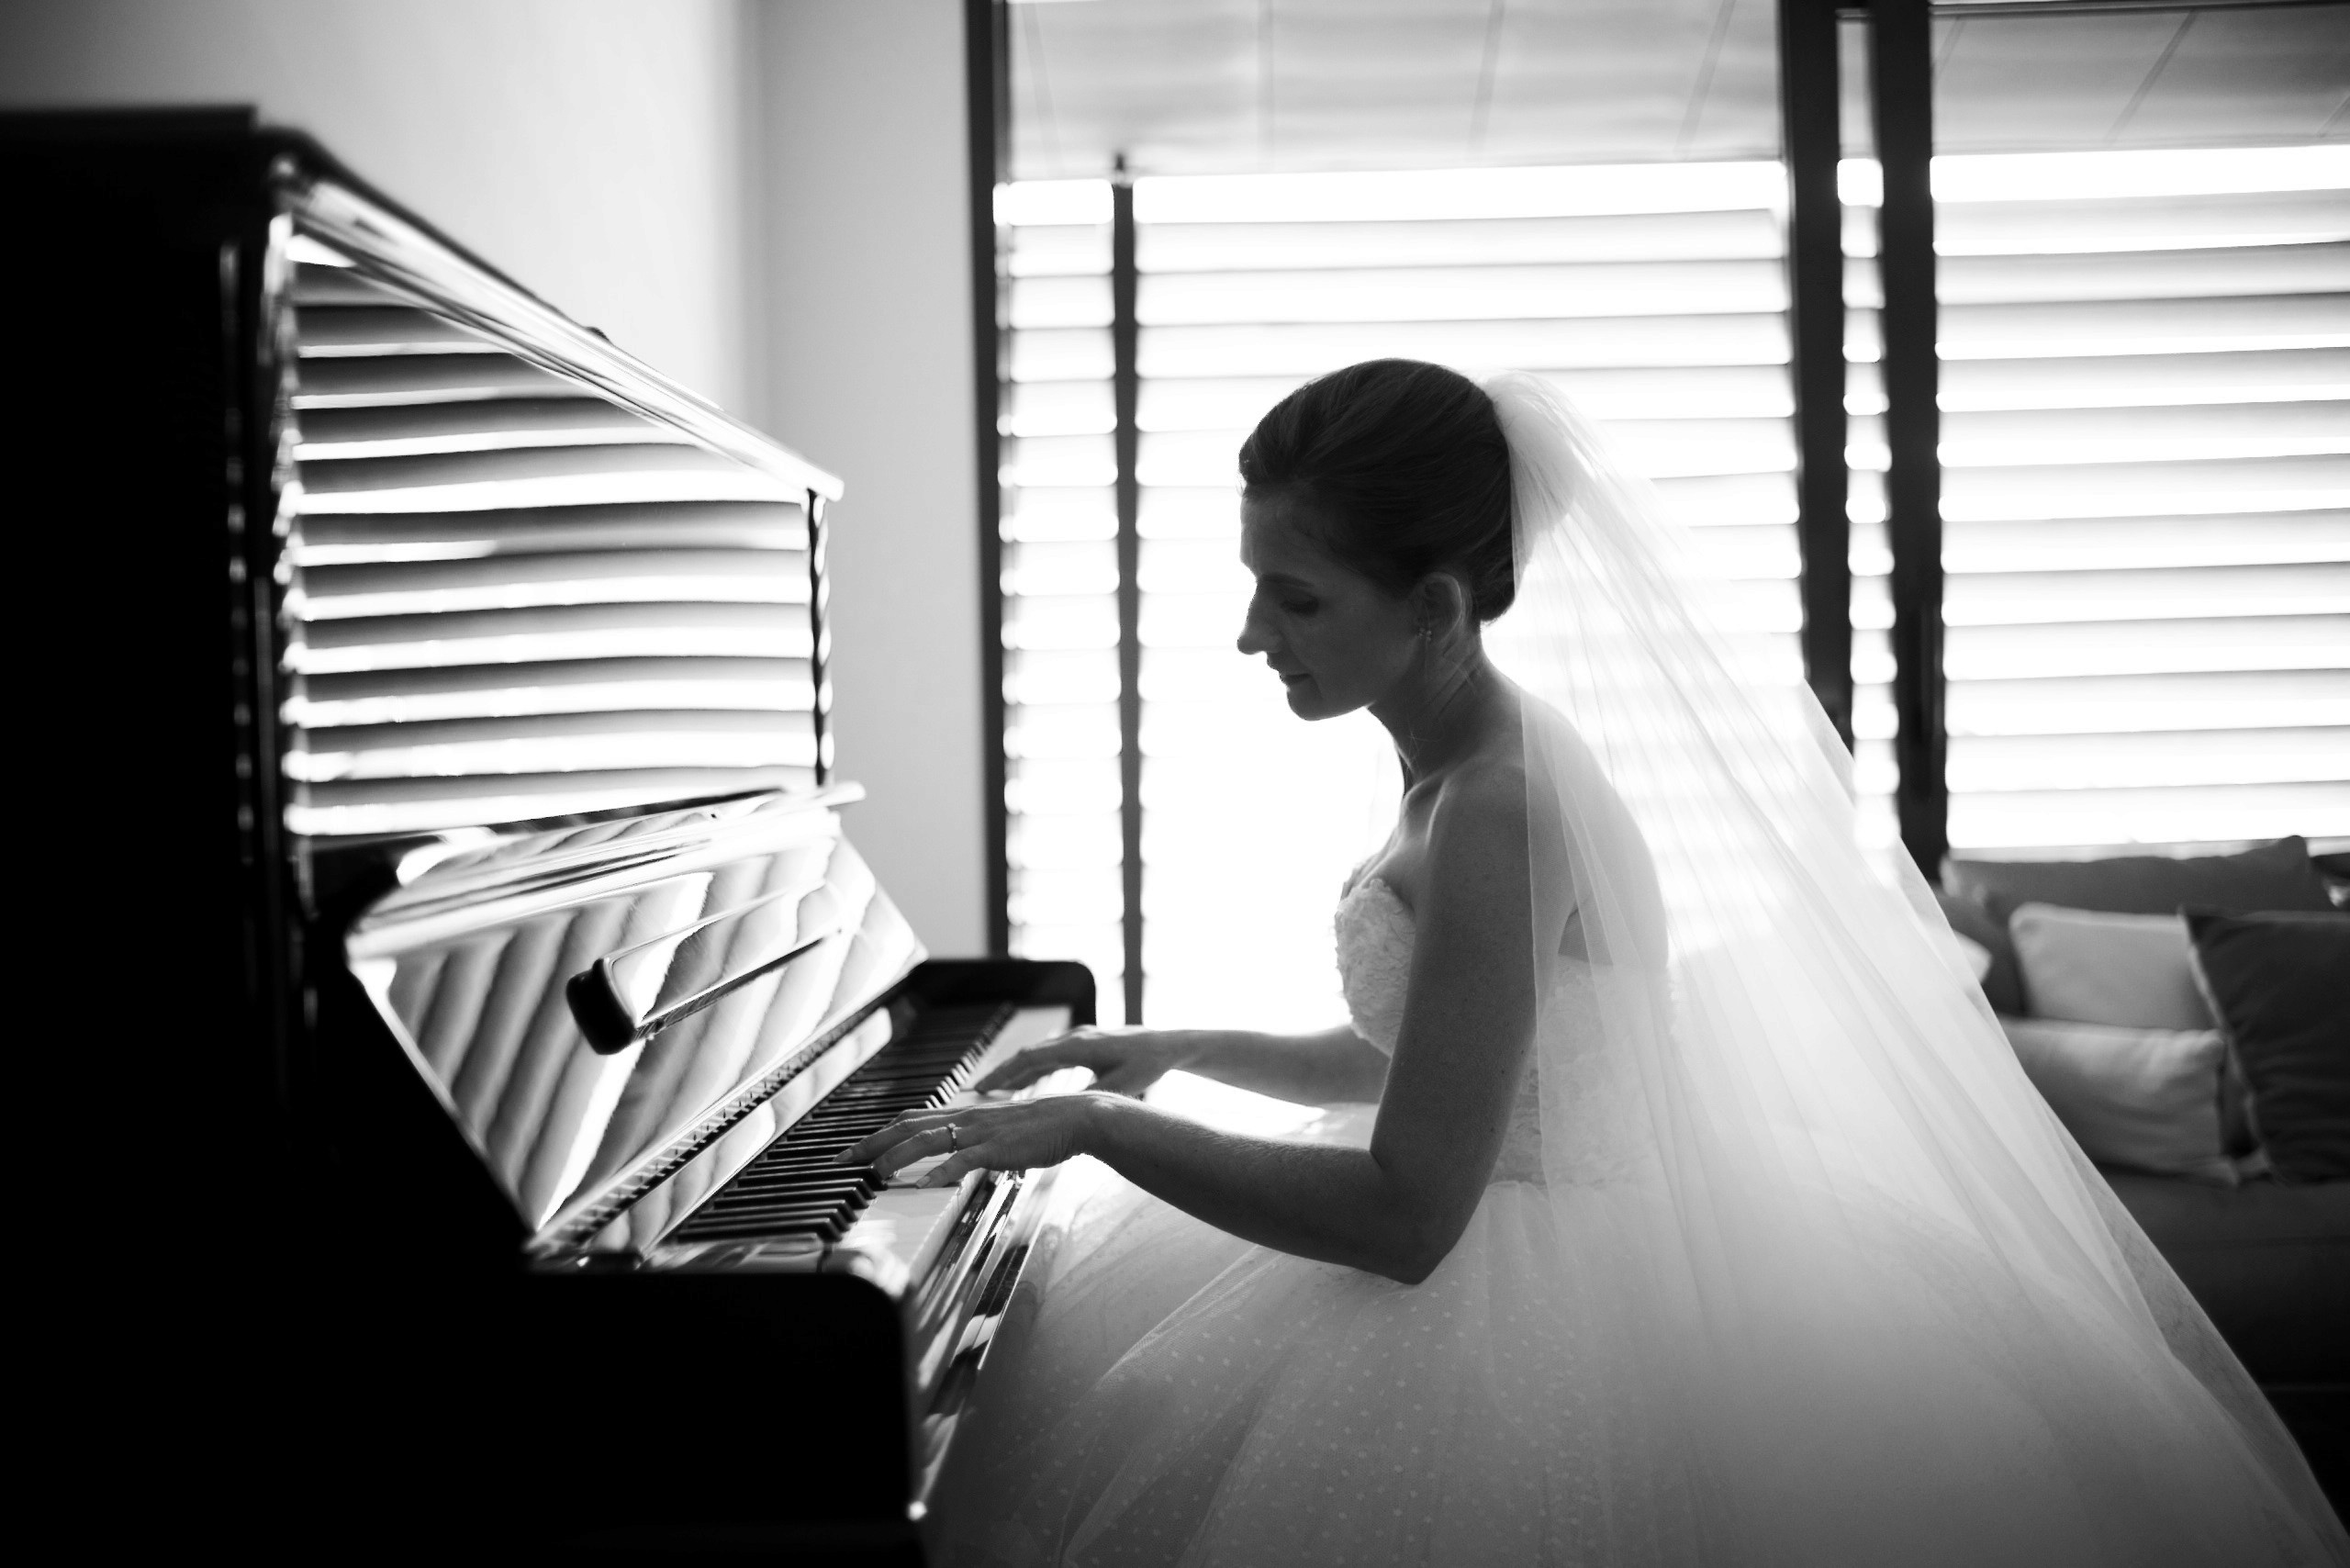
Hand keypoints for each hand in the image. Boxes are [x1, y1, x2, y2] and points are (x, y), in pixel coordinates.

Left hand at [834, 1093, 1107, 1186]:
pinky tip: (923, 1184)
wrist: (1076, 1118)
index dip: (878, 1135)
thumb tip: (952, 1156)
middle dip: (871, 1144)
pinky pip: (963, 1159)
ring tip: (874, 1174)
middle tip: (843, 1162)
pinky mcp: (997, 1147)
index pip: (909, 1120)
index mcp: (964, 1114)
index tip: (853, 1152)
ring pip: (927, 1139)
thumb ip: (974, 1141)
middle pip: (906, 1126)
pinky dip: (940, 1171)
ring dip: (897, 1157)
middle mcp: (965, 1117)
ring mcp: (980, 1131)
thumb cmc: (1041, 1128)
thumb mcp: (999, 1133)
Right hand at [973, 1027, 1196, 1098]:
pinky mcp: (1084, 1042)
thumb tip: (1063, 1112)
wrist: (1167, 1044)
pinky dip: (1033, 1066)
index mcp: (1079, 1047)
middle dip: (1002, 1072)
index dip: (1006, 1073)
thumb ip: (1090, 1096)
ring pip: (1038, 1053)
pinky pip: (1050, 1054)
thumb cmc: (1146, 1064)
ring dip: (1015, 1069)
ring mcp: (1078, 1038)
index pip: (1032, 1058)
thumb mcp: (1119, 1085)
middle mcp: (1074, 1038)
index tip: (983, 1088)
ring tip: (993, 1089)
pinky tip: (1024, 1080)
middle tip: (977, 1091)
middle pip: (1028, 1054)